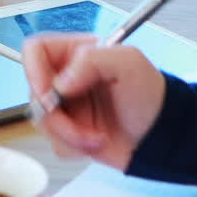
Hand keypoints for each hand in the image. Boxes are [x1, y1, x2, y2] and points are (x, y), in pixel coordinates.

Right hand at [22, 34, 165, 171]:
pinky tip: (97, 141)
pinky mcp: (68, 131)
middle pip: (34, 92)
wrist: (162, 136)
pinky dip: (74, 147)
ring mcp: (66, 106)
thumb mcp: (129, 64)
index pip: (35, 50)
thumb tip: (60, 83)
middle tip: (78, 125)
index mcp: (76, 53)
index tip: (49, 95)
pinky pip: (54, 142)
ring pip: (42, 121)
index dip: (33, 71)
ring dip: (69, 134)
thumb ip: (92, 60)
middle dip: (57, 116)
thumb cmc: (153, 96)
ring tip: (97, 136)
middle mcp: (66, 78)